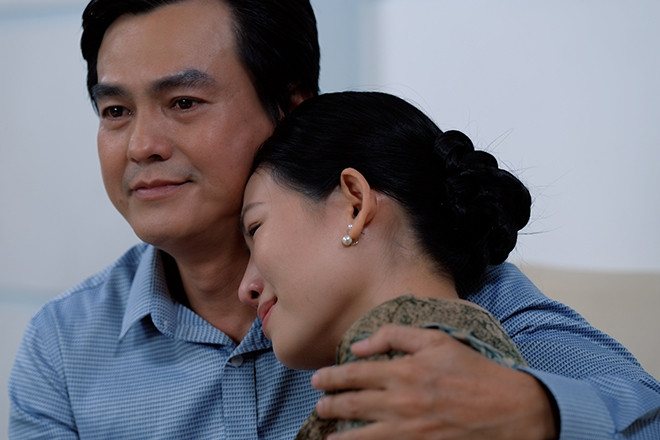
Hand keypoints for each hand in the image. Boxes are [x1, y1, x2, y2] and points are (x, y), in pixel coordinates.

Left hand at [311, 324, 557, 439]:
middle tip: (318, 405)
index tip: (318, 379)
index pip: (355, 374)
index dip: (332, 377)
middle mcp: (401, 402)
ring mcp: (408, 429)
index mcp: (403, 372)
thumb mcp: (436, 340)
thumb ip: (395, 336)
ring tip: (325, 433)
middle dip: (328, 405)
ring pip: (361, 435)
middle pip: (352, 404)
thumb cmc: (471, 370)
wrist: (507, 407)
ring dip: (338, 435)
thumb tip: (360, 345)